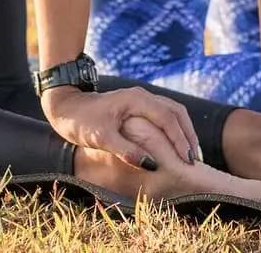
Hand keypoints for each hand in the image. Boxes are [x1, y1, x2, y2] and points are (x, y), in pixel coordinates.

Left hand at [41, 86, 199, 168]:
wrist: (65, 106)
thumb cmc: (81, 121)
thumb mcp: (102, 138)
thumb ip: (127, 150)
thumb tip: (152, 165)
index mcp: (137, 100)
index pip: (168, 118)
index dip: (179, 139)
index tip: (188, 160)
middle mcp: (143, 96)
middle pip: (175, 112)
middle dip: (187, 134)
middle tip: (194, 159)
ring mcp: (141, 100)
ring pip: (171, 111)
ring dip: (182, 131)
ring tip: (189, 153)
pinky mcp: (137, 106)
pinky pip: (163, 114)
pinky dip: (173, 128)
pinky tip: (173, 143)